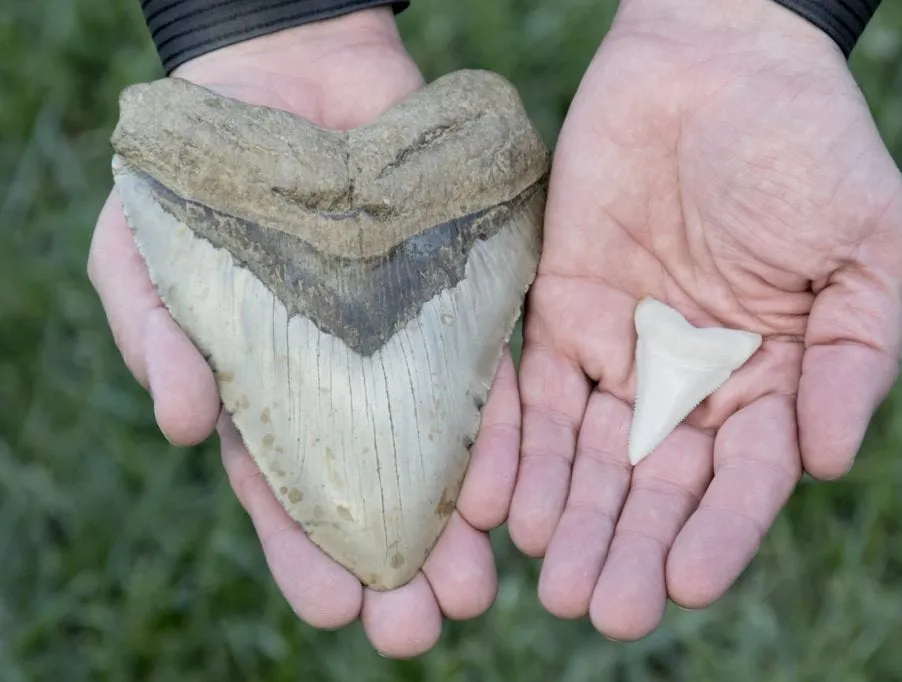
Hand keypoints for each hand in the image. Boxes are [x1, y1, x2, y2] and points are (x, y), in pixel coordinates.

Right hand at [87, 9, 521, 656]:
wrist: (282, 81)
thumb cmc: (201, 180)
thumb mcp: (148, 255)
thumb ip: (155, 335)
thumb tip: (178, 426)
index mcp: (267, 395)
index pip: (287, 492)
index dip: (307, 554)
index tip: (335, 611)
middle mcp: (346, 386)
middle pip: (374, 489)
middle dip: (397, 563)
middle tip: (422, 626)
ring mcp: (405, 347)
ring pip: (436, 448)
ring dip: (457, 521)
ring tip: (479, 587)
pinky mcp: (459, 300)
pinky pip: (484, 371)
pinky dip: (497, 429)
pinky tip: (509, 489)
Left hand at [508, 0, 901, 640]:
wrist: (713, 58)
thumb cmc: (806, 142)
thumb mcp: (865, 244)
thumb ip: (856, 355)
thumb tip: (832, 463)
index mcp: (771, 377)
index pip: (744, 477)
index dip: (720, 532)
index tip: (687, 581)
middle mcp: (690, 378)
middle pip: (656, 482)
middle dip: (630, 546)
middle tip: (603, 610)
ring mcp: (620, 348)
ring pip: (587, 453)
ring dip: (568, 516)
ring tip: (549, 578)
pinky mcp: (557, 312)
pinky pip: (529, 392)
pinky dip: (512, 447)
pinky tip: (497, 504)